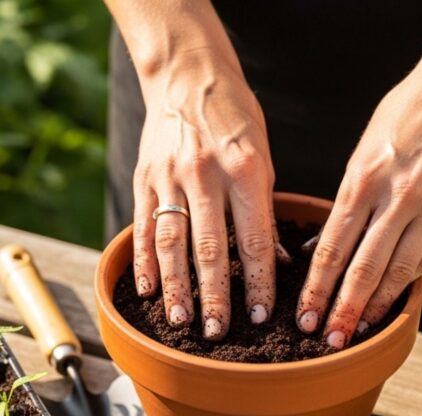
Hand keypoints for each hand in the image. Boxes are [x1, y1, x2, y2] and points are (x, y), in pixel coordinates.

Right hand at [132, 51, 276, 339]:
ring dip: (176, 288)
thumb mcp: (264, 158)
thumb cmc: (236, 120)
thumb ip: (265, 210)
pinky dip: (146, 262)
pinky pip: (144, 227)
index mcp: (245, 170)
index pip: (254, 239)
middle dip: (214, 296)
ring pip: (172, 243)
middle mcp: (205, 174)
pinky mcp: (144, 178)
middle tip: (218, 332)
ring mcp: (170, 177)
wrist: (189, 77)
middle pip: (210, 248)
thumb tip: (277, 264)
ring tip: (180, 322)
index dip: (258, 282)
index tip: (260, 316)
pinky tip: (148, 290)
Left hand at [296, 60, 421, 348]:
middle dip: (344, 309)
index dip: (318, 288)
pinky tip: (394, 297)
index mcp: (365, 178)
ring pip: (401, 270)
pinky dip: (410, 279)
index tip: (306, 316)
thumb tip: (322, 247)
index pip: (334, 247)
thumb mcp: (363, 149)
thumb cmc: (407, 112)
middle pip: (365, 268)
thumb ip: (347, 199)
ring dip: (377, 304)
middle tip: (329, 339)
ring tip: (360, 327)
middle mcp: (400, 196)